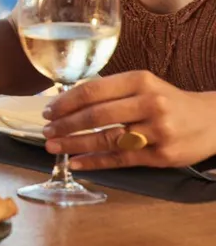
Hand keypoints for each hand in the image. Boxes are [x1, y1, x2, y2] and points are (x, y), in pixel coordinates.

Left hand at [42, 70, 215, 169]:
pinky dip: (94, 162)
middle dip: (65, 125)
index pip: (92, 90)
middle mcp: (150, 103)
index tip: (47, 111)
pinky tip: (76, 164)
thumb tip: (66, 104)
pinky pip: (120, 159)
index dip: (65, 102)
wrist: (212, 121)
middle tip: (46, 131)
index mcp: (140, 81)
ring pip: (106, 139)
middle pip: (96, 116)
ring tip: (53, 146)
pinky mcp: (161, 155)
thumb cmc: (169, 102)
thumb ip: (112, 92)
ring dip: (74, 144)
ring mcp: (157, 131)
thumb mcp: (144, 86)